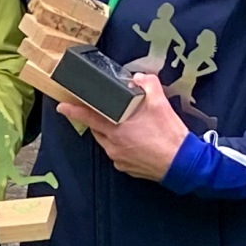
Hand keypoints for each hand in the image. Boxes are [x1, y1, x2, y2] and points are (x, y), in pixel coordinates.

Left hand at [56, 74, 184, 181]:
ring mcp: (118, 158)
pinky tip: (135, 140)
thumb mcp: (160, 103)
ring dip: (111, 132)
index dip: (73, 111)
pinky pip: (117, 153)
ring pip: (107, 141)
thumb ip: (148, 85)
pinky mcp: (126, 167)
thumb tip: (139, 77)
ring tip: (128, 126)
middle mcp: (113, 144)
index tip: (62, 106)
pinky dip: (121, 145)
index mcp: (117, 128)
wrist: (183, 164)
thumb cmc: (170, 135)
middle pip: (97, 128)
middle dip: (99, 119)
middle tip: (108, 112)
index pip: (89, 116)